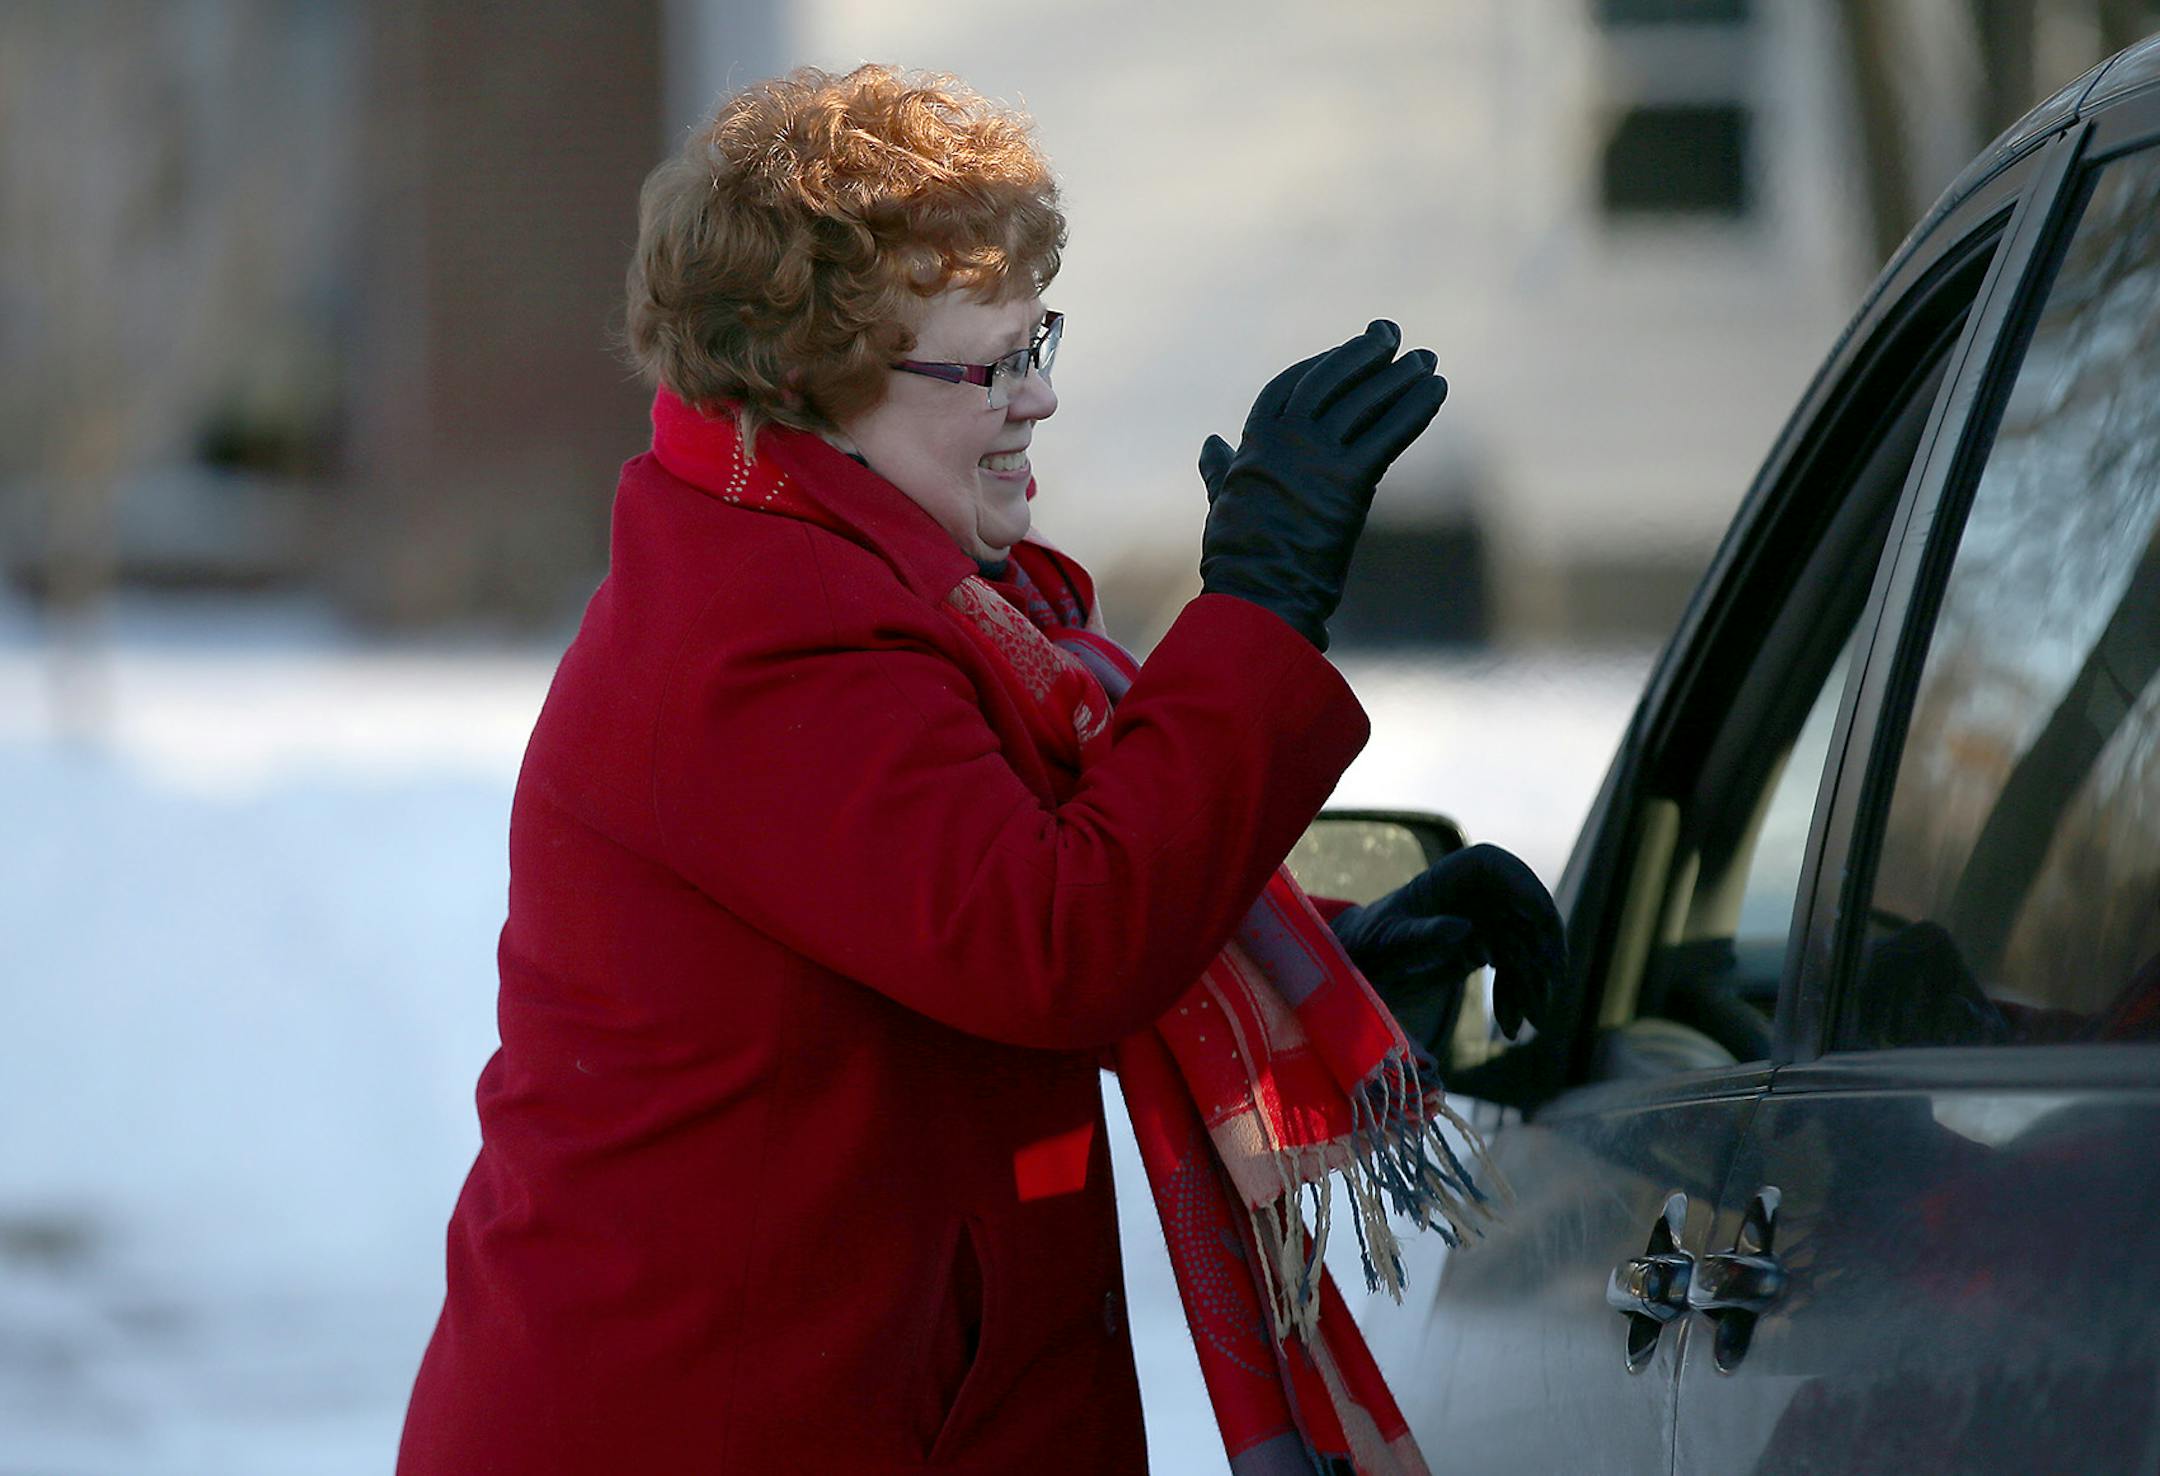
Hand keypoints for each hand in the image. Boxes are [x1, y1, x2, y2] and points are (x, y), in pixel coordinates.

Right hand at [1198, 320, 1447, 650]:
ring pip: (1365, 402)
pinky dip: (1415, 408)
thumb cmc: (1238, 556)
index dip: (1322, 362)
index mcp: (1254, 442)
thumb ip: (1221, 470)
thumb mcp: (1224, 501)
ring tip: (1426, 359)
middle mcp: (1286, 440)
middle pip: (1331, 381)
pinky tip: (1436, 388)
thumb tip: (1210, 444)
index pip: (1291, 384)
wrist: (1257, 594)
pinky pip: (1389, 434)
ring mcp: (1317, 459)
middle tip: (1391, 333)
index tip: (1347, 350)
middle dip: (1363, 354)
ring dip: (1399, 376)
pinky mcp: (1349, 482)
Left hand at [1329, 843, 1564, 1042]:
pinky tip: (1512, 1026)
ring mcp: (1490, 919)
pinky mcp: (1491, 948)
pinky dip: (1516, 996)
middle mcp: (1480, 892)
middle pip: (1527, 911)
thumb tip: (1463, 928)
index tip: (1541, 921)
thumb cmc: (1374, 941)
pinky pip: (1516, 971)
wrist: (1366, 966)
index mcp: (1455, 873)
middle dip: (1543, 948)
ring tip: (1531, 1021)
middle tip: (1551, 983)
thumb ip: (1424, 932)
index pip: (1501, 868)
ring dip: (1533, 984)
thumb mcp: (1393, 939)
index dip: (1527, 891)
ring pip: (1528, 947)